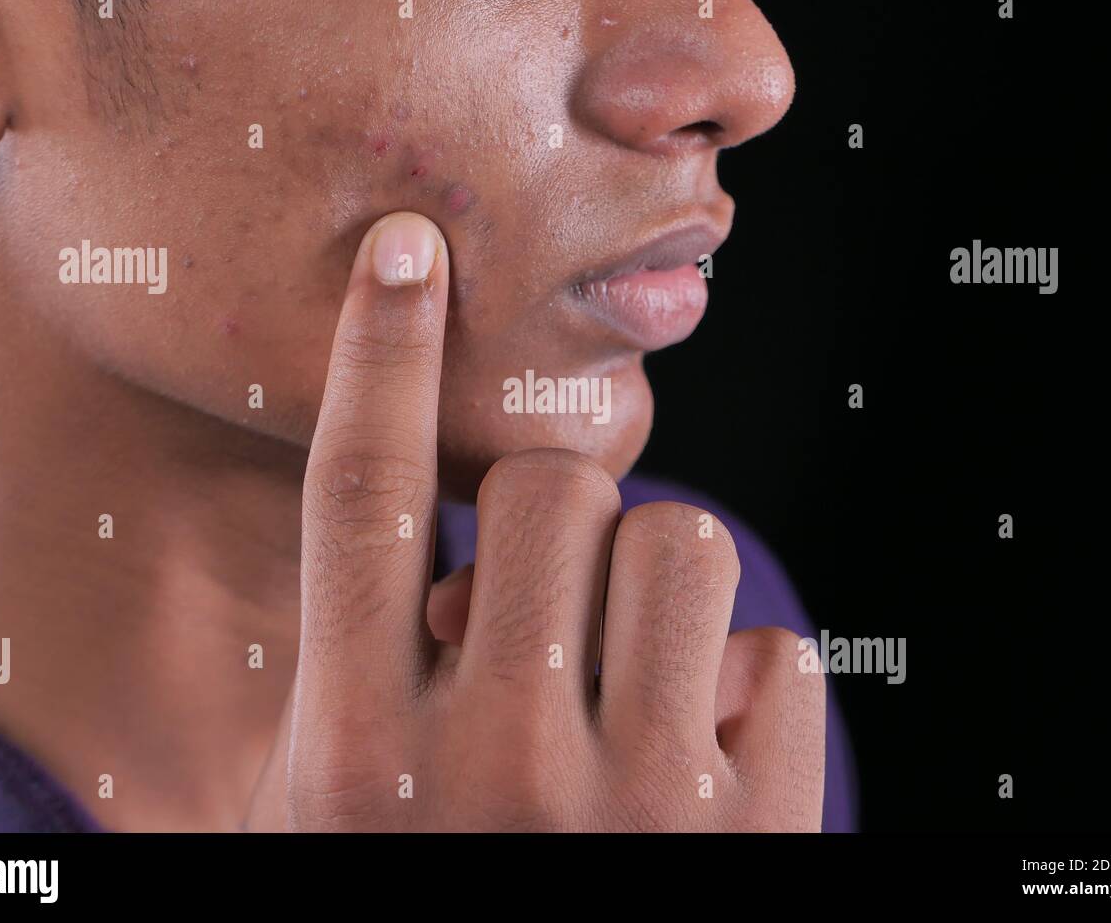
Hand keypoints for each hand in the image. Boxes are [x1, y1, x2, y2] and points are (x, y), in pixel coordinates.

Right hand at [246, 211, 824, 830]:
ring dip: (647, 586)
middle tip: (538, 604)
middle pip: (547, 489)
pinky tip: (700, 757)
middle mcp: (495, 772)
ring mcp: (640, 808)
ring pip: (675, 541)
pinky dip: (744, 686)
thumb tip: (435, 578)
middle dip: (549, 518)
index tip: (407, 252)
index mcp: (358, 763)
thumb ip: (358, 695)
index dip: (377, 359)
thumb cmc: (422, 899)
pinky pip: (781, 650)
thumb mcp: (329, 825)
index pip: (357, 506)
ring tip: (619, 675)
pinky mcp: (761, 836)